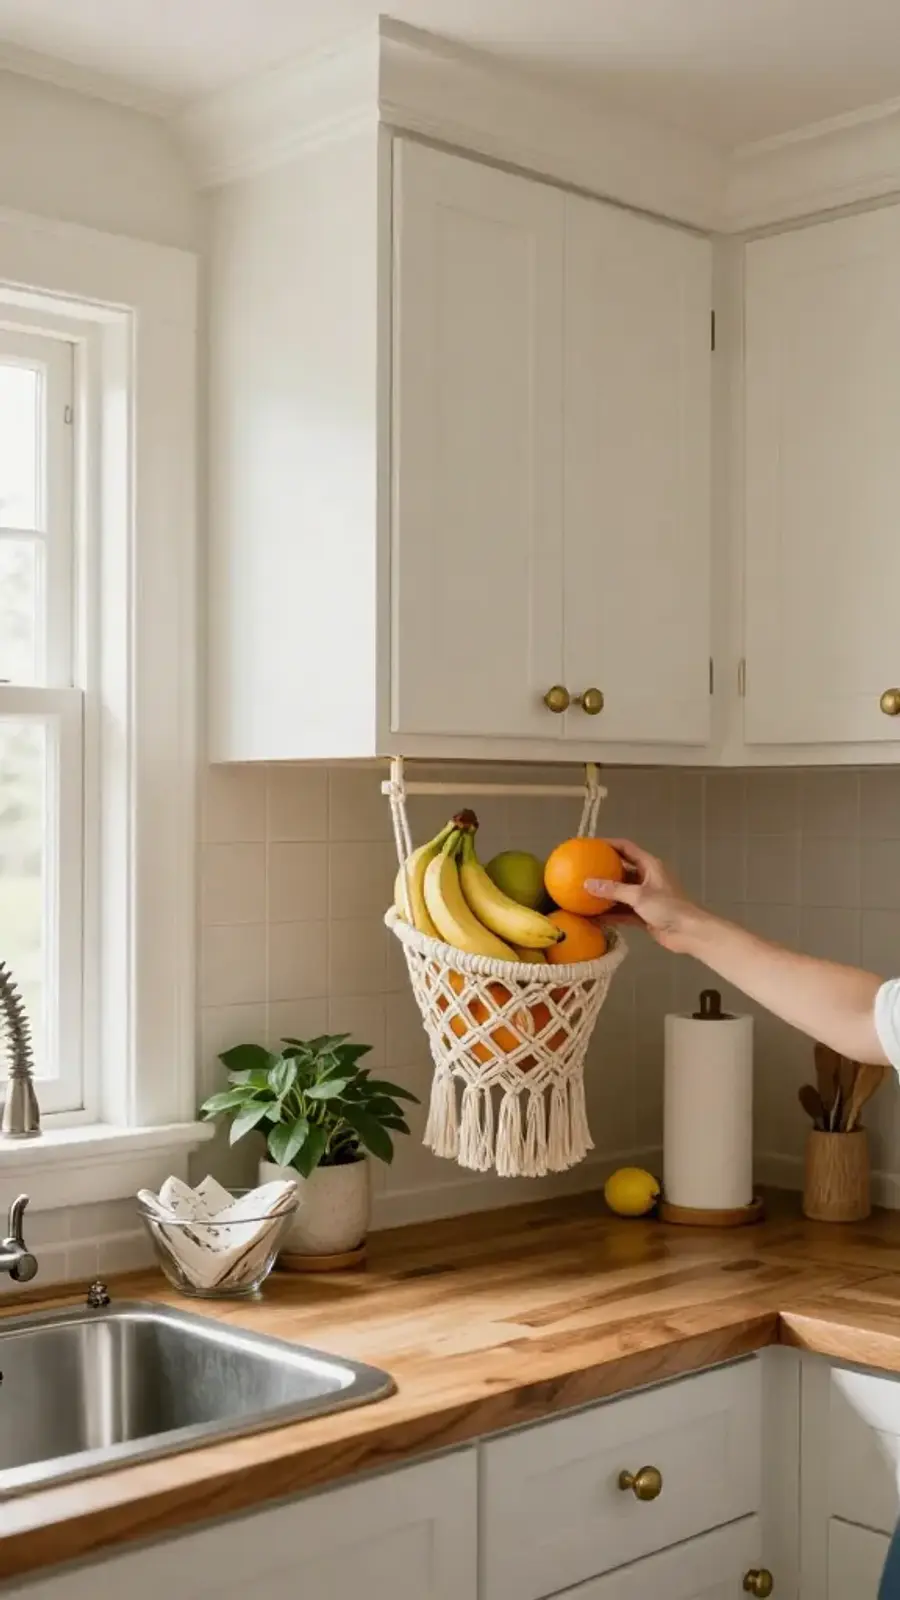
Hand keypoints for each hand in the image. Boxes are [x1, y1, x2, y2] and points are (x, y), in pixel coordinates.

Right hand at [585, 840, 701, 953]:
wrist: (689, 932)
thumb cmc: (668, 907)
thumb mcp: (640, 896)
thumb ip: (614, 890)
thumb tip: (587, 884)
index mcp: (649, 866)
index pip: (626, 848)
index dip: (609, 844)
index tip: (590, 844)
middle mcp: (646, 878)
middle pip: (621, 870)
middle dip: (603, 871)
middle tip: (582, 871)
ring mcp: (644, 897)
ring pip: (620, 893)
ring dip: (604, 895)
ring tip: (582, 894)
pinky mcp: (643, 914)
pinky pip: (622, 911)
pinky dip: (610, 913)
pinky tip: (593, 917)